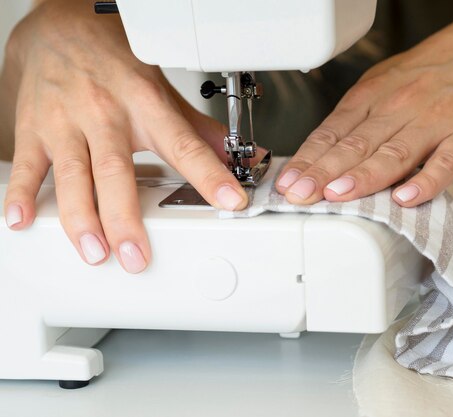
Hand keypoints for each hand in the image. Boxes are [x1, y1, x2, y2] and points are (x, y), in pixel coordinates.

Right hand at [2, 0, 247, 272]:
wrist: (61, 27)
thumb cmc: (115, 60)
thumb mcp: (162, 88)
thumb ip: (198, 128)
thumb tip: (237, 153)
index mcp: (144, 102)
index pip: (183, 144)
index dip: (208, 174)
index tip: (230, 200)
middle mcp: (104, 113)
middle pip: (116, 170)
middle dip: (126, 218)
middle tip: (137, 256)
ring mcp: (66, 122)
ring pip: (73, 175)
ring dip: (81, 218)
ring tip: (95, 251)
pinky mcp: (34, 129)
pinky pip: (28, 165)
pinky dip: (22, 194)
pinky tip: (23, 220)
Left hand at [276, 12, 452, 206]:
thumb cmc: (429, 73)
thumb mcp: (384, 82)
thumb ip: (355, 117)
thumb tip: (318, 151)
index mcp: (373, 95)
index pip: (332, 131)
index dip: (308, 158)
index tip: (287, 181)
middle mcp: (399, 106)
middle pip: (356, 145)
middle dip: (324, 172)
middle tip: (300, 194)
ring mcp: (434, 122)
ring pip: (394, 153)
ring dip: (364, 176)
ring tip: (338, 194)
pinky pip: (445, 162)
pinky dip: (426, 181)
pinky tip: (405, 197)